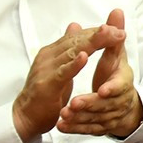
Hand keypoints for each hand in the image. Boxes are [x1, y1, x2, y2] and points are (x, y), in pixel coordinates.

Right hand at [14, 20, 121, 142]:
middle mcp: (48, 56)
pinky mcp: (47, 84)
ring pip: (71, 52)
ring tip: (107, 34)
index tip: (115, 28)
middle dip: (99, 34)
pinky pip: (62, 72)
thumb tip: (75, 26)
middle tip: (117, 30)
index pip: (77, 36)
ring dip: (92, 42)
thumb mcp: (60, 67)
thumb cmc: (45, 92)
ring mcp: (46, 69)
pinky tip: (84, 57)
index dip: (96, 31)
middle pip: (76, 40)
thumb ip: (68, 48)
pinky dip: (74, 64)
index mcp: (53, 51)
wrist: (25, 116)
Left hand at [57, 9, 142, 138]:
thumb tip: (116, 12)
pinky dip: (74, 129)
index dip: (111, 88)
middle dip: (88, 104)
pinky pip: (87, 130)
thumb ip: (113, 36)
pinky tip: (61, 127)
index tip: (101, 90)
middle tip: (72, 104)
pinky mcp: (98, 126)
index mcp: (124, 82)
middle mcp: (119, 101)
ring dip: (79, 118)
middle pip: (104, 105)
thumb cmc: (117, 76)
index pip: (120, 86)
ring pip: (95, 120)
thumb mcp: (117, 56)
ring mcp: (109, 116)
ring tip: (63, 115)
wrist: (123, 106)